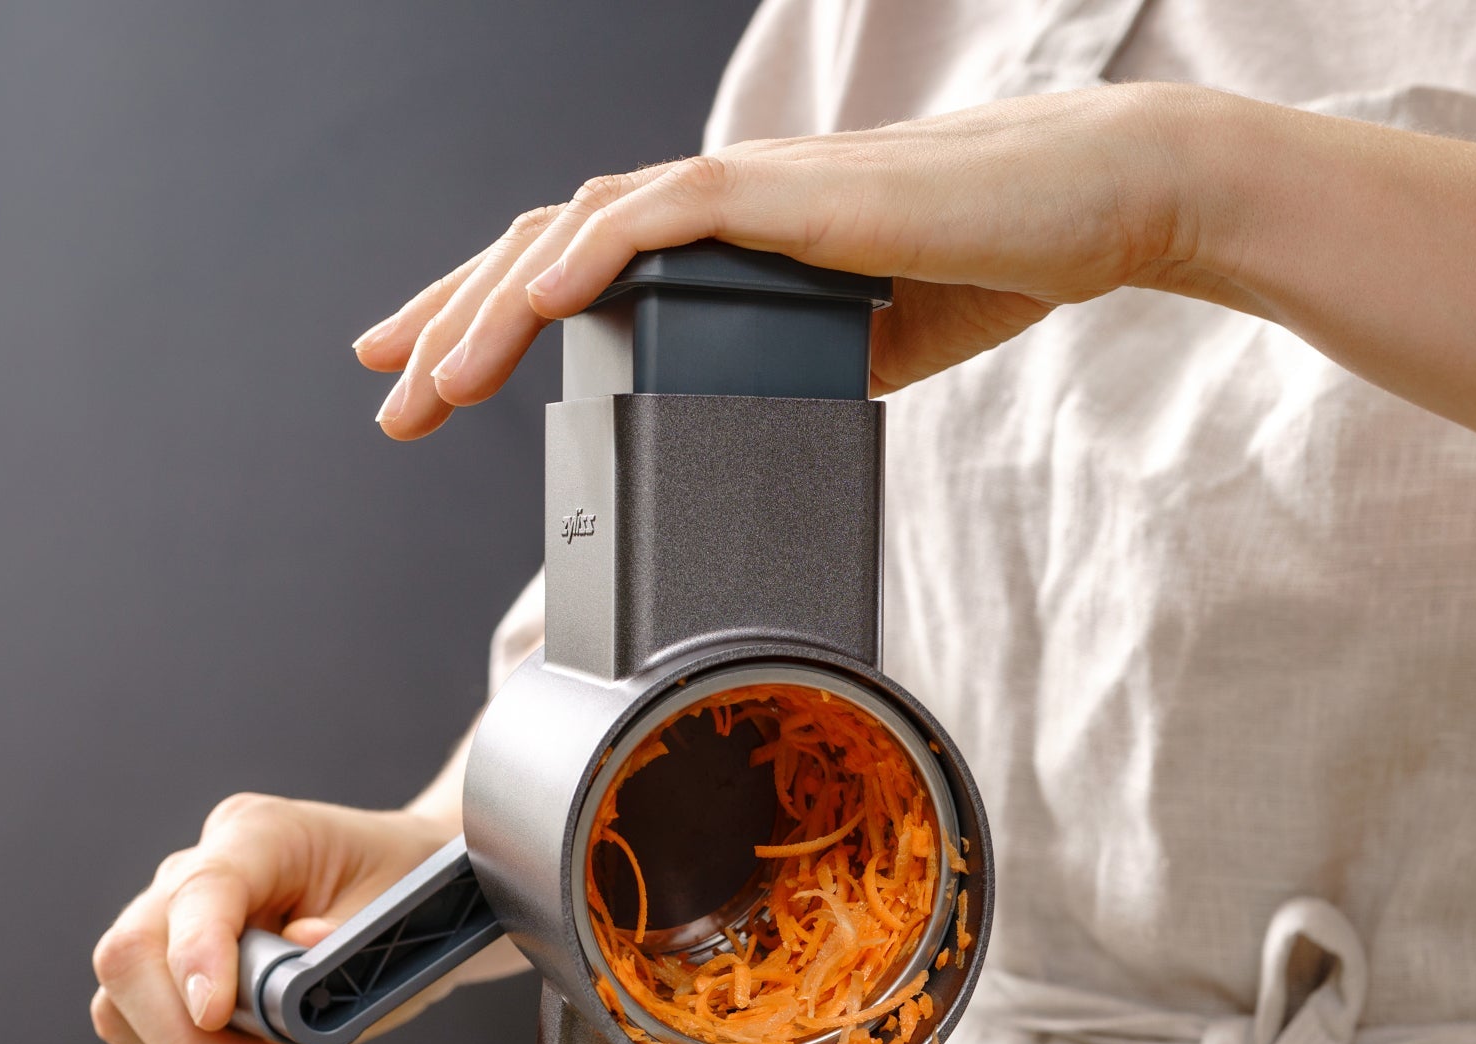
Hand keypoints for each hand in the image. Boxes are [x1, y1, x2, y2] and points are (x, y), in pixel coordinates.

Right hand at [90, 793, 511, 1043]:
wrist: (415, 905)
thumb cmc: (407, 896)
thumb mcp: (403, 908)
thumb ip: (350, 934)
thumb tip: (300, 949)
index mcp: (258, 835)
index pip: (198, 891)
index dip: (197, 955)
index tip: (215, 1015)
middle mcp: (194, 879)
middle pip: (128, 959)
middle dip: (186, 1038)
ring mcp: (173, 937)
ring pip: (121, 1014)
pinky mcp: (174, 996)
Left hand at [357, 84, 1209, 437]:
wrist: (1084, 208)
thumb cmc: (992, 263)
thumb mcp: (871, 345)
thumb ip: (796, 368)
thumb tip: (753, 420)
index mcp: (727, 246)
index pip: (580, 273)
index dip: (493, 318)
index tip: (432, 376)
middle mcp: (715, 207)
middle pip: (545, 248)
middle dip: (453, 322)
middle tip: (390, 395)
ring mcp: (743, 193)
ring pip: (575, 228)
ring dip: (488, 305)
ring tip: (425, 379)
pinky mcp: (783, 191)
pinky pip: (657, 214)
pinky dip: (583, 256)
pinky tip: (528, 302)